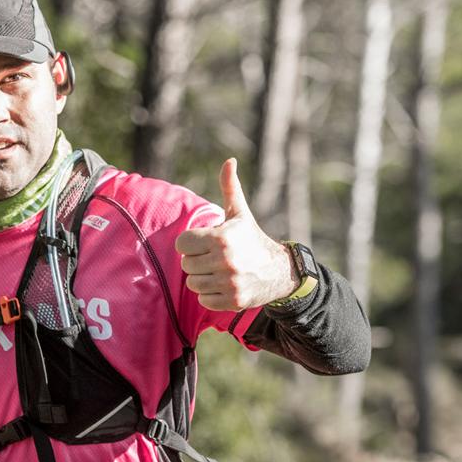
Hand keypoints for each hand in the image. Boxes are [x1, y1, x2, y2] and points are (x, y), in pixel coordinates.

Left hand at [175, 158, 297, 311]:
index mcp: (222, 237)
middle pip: (186, 265)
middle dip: (197, 261)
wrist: (279, 271)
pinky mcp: (232, 301)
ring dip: (202, 278)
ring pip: (193, 284)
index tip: (205, 243)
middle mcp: (225, 261)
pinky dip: (210, 295)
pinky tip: (224, 284)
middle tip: (213, 258)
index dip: (191, 243)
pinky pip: (203, 300)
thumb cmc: (252, 239)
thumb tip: (229, 161)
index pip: (182, 244)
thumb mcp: (240, 213)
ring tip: (218, 271)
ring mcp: (229, 282)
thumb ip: (230, 187)